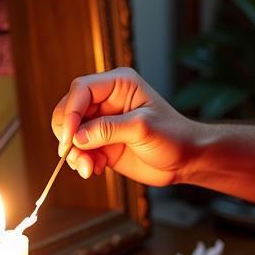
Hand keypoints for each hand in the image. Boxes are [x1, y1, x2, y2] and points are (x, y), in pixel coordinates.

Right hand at [51, 67, 196, 184]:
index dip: (71, 111)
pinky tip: (95, 169)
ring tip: (88, 168)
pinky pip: (79, 150)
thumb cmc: (174, 135)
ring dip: (73, 153)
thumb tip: (78, 137)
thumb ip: (108, 129)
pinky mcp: (101, 143)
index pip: (81, 89)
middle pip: (69, 110)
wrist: (186, 160)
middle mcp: (106, 101)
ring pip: (71, 133)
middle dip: (67, 134)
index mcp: (118, 85)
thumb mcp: (142, 128)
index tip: (70, 136)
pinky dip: (81, 162)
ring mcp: (102, 123)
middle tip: (72, 154)